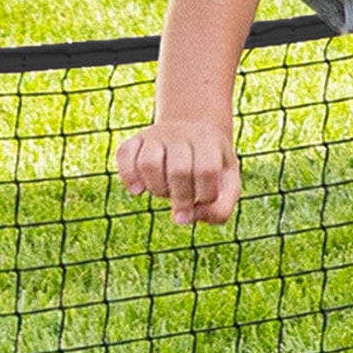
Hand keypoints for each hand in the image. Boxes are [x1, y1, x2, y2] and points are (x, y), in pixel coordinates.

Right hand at [115, 119, 242, 226]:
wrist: (194, 135)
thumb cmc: (214, 168)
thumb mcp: (228, 186)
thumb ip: (219, 211)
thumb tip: (183, 219)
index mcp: (210, 141)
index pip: (207, 170)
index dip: (205, 194)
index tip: (204, 200)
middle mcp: (182, 133)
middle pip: (178, 170)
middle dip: (181, 197)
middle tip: (183, 203)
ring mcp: (157, 134)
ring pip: (149, 163)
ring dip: (156, 189)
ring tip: (164, 192)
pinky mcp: (137, 139)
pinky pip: (124, 154)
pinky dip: (128, 177)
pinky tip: (137, 190)